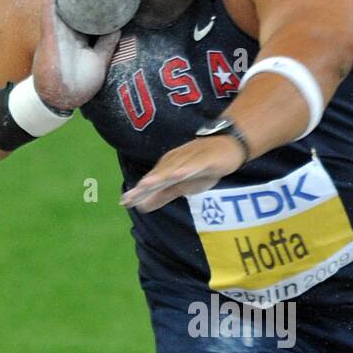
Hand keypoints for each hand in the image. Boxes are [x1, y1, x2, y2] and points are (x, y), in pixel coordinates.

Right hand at [32, 0, 120, 111]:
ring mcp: (57, 32)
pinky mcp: (50, 36)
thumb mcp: (99, 60)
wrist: (63, 99)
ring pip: (58, 4)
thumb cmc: (80, 84)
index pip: (86, 12)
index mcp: (79, 36)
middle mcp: (67, 31)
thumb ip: (107, 44)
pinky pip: (49, 14)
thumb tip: (120, 27)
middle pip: (71, 3)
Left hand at [120, 136, 245, 212]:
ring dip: (159, 177)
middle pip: (158, 176)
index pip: (151, 182)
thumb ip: (163, 195)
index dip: (138, 192)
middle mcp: (176, 161)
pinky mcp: (206, 158)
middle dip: (144, 186)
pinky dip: (186, 169)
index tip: (123, 203)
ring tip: (146, 185)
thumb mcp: (183, 185)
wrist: (229, 145)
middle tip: (129, 197)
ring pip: (173, 169)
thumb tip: (141, 207)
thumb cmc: (203, 166)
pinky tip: (178, 175)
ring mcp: (190, 159)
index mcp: (168, 168)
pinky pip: (195, 165)